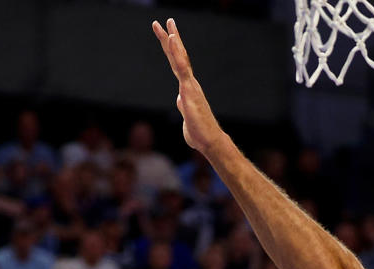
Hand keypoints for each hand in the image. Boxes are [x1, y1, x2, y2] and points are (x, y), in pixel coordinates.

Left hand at [152, 18, 226, 155]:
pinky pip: (182, 68)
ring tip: (168, 24)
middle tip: (165, 21)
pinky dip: (177, 52)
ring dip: (173, 40)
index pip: (177, 65)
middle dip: (171, 38)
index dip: (171, 50)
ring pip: (180, 58)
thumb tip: (179, 100)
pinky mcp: (189, 90)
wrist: (208, 142)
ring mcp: (190, 85)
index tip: (167, 36)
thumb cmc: (199, 134)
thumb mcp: (186, 117)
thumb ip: (183, 107)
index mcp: (187, 89)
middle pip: (178, 56)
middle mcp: (189, 83)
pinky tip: (173, 40)